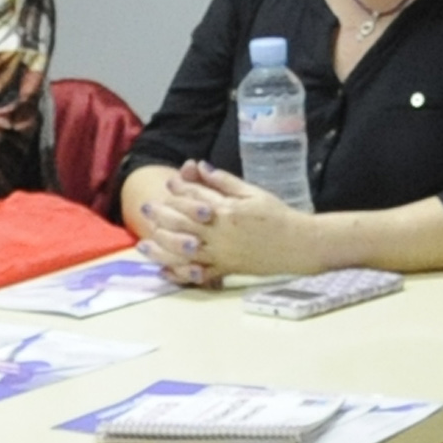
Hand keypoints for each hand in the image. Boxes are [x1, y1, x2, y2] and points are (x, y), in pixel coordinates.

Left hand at [136, 161, 315, 285]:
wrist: (298, 244)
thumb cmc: (277, 216)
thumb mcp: (253, 192)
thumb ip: (225, 182)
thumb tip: (201, 168)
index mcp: (228, 211)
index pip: (196, 197)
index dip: (180, 188)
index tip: (169, 182)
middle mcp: (220, 233)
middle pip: (183, 223)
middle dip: (162, 215)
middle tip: (146, 208)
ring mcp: (221, 254)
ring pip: (183, 251)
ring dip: (161, 247)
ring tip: (144, 244)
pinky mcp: (225, 270)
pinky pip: (198, 275)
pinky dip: (180, 274)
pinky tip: (164, 271)